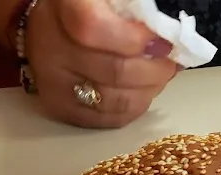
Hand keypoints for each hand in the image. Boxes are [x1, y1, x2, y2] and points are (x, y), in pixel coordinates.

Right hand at [24, 0, 177, 127]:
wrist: (51, 28)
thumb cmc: (92, 10)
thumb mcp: (111, 1)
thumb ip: (136, 12)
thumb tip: (166, 35)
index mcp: (64, 7)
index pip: (94, 28)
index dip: (135, 40)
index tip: (160, 41)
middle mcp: (51, 44)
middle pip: (115, 71)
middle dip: (155, 70)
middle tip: (169, 61)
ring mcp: (52, 79)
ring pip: (115, 100)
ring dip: (149, 90)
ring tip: (158, 76)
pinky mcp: (59, 106)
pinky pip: (108, 118)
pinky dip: (134, 107)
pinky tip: (141, 91)